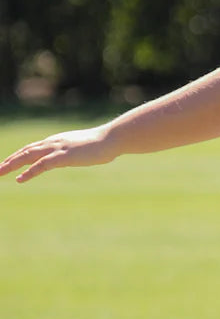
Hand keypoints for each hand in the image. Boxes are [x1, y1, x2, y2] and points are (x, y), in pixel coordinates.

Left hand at [0, 126, 115, 183]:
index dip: (18, 156)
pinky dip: (29, 172)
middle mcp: (53, 143)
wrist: (111, 138)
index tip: (7, 163)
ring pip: (28, 156)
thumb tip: (78, 156)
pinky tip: (19, 179)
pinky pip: (41, 165)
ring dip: (11, 165)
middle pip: (25, 151)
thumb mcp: (85, 148)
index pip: (32, 148)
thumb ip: (76, 151)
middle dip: (9, 161)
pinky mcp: (63, 157)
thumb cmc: (103, 144)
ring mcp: (57, 149)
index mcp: (57, 141)